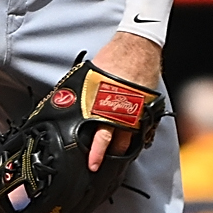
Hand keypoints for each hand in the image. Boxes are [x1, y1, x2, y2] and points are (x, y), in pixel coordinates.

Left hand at [86, 32, 164, 169]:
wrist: (136, 46)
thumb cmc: (112, 59)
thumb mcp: (90, 78)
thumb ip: (83, 96)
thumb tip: (66, 104)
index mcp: (107, 105)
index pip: (102, 136)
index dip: (97, 153)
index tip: (92, 164)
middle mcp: (124, 111)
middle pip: (118, 143)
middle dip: (110, 156)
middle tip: (101, 166)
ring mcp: (137, 110)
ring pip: (130, 138)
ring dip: (122, 149)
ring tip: (115, 159)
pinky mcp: (147, 106)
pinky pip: (142, 127)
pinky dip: (137, 136)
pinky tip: (131, 141)